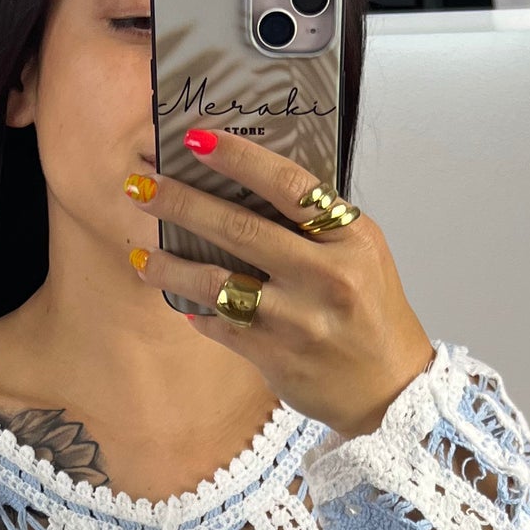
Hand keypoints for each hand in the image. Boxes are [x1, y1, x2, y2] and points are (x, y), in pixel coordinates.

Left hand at [127, 127, 436, 439]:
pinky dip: (197, 312)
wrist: (390, 389)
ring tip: (140, 255)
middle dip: (181, 203)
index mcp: (350, 238)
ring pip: (217, 282)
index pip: (287, 185)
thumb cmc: (372, 314)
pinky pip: (221, 326)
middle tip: (141, 186)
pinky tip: (182, 304)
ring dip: (169, 266)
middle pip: (239, 229)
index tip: (195, 141)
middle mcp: (325, 275)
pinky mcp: (277, 356)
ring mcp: (298, 319)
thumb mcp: (361, 255)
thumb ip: (315, 226)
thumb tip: (243, 190)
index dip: (238, 158)